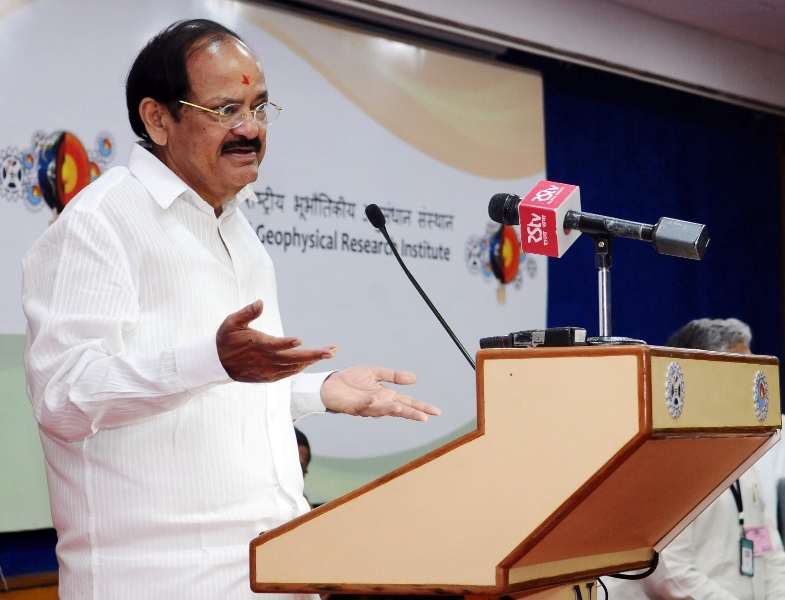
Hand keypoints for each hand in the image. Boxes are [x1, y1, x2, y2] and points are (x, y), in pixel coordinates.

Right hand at [217, 300, 336, 382]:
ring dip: (312, 360)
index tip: (300, 340)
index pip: (274, 345)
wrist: (217, 364)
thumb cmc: (226, 338)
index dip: (286, 343)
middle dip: (314, 355)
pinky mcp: (269, 377)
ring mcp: (268, 370)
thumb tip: (260, 302)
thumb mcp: (232, 322)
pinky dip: (301, 367)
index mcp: (257, 344)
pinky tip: (312, 360)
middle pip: (292, 359)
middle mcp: (265, 360)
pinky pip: (289, 373)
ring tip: (330, 352)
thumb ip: (247, 313)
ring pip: (294, 367)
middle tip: (331, 351)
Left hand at [320, 366, 440, 421]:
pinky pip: (362, 405)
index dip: (422, 407)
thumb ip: (394, 376)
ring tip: (400, 409)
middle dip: (411, 414)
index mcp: (386, 396)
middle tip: (424, 418)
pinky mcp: (353, 407)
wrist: (329, 384)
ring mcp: (366, 407)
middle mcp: (379, 404)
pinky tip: (375, 398)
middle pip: (399, 410)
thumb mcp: (375, 373)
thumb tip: (414, 379)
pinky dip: (369, 403)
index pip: (408, 402)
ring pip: (381, 410)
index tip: (436, 412)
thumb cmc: (351, 380)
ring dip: (390, 409)